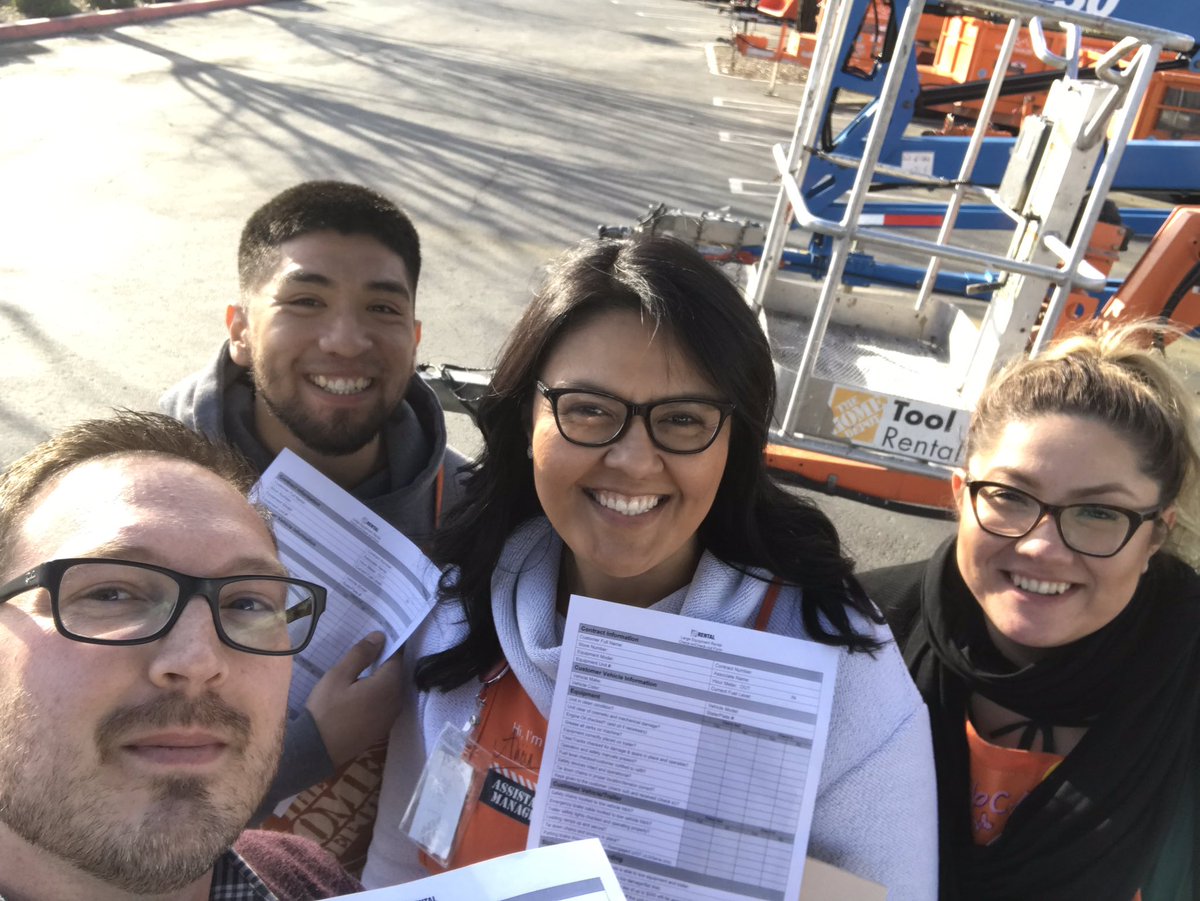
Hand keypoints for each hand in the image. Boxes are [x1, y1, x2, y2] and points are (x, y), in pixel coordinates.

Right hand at [305, 632, 403, 769]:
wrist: (317, 750)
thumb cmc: (326, 709)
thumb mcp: (339, 676)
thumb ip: (361, 654)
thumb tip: (380, 636)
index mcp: (389, 686)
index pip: (397, 658)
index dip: (388, 645)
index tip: (377, 637)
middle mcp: (396, 701)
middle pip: (396, 674)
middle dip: (385, 661)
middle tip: (366, 651)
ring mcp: (391, 717)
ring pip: (391, 689)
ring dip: (381, 678)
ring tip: (362, 668)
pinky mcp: (382, 728)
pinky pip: (386, 703)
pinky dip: (378, 693)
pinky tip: (361, 691)